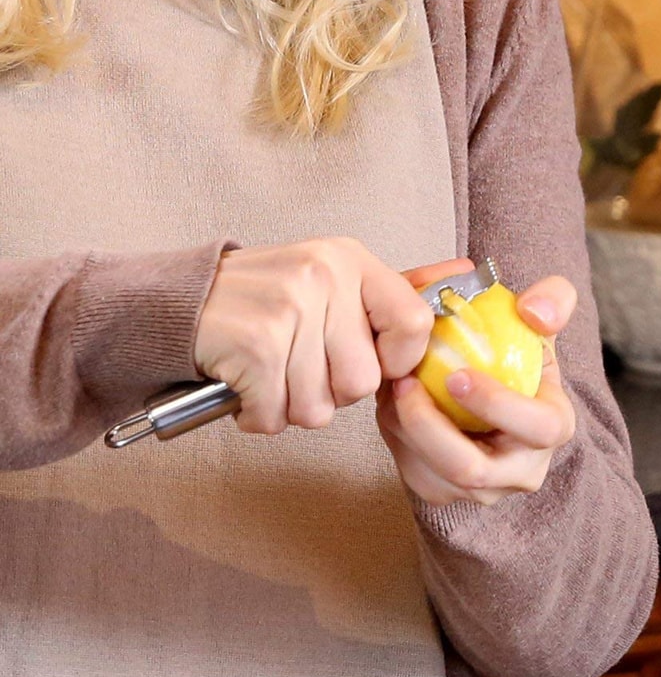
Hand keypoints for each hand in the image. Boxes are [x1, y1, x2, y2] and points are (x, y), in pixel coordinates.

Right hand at [194, 238, 433, 433]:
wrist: (179, 302)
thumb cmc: (263, 301)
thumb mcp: (329, 281)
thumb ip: (391, 292)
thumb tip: (465, 272)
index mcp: (349, 260)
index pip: (415, 322)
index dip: (398, 362)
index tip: (371, 363)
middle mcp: (323, 277)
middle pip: (363, 382)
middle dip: (330, 391)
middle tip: (298, 365)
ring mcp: (288, 309)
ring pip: (320, 408)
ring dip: (291, 406)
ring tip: (268, 373)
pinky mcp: (256, 345)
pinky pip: (278, 415)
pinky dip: (259, 416)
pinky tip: (246, 387)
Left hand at [376, 273, 576, 506]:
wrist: (490, 389)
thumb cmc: (513, 355)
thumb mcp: (538, 322)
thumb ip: (551, 300)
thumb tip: (534, 310)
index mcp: (552, 428)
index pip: (538, 429)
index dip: (497, 405)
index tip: (456, 375)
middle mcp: (520, 471)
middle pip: (470, 470)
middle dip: (429, 427)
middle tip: (404, 382)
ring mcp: (480, 490)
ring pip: (431, 475)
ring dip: (403, 428)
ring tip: (392, 385)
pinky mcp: (443, 493)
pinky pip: (411, 472)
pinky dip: (394, 436)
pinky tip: (391, 402)